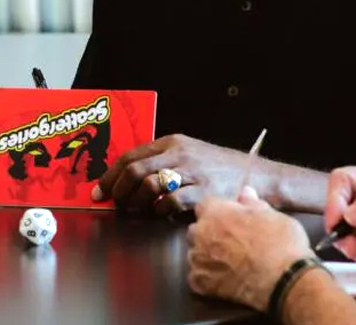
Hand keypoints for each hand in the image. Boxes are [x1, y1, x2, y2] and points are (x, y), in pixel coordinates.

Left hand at [91, 134, 257, 215]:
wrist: (255, 174)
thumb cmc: (216, 167)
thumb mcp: (187, 153)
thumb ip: (160, 160)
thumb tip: (126, 178)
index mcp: (171, 143)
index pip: (131, 155)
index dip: (111, 174)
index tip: (100, 190)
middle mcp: (179, 154)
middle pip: (135, 170)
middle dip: (119, 189)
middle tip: (115, 203)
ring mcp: (192, 173)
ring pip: (149, 185)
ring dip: (137, 202)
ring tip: (137, 209)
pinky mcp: (204, 193)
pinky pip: (171, 202)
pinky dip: (160, 210)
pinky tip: (161, 212)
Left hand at [187, 187, 311, 310]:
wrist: (286, 280)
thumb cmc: (282, 243)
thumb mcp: (273, 215)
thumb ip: (252, 203)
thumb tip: (245, 192)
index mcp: (215, 212)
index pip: (205, 206)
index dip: (218, 213)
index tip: (231, 221)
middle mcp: (201, 233)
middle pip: (196, 230)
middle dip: (208, 234)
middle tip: (231, 244)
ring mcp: (199, 259)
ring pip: (194, 254)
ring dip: (206, 257)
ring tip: (228, 264)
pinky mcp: (203, 283)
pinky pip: (195, 278)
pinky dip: (206, 280)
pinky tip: (221, 281)